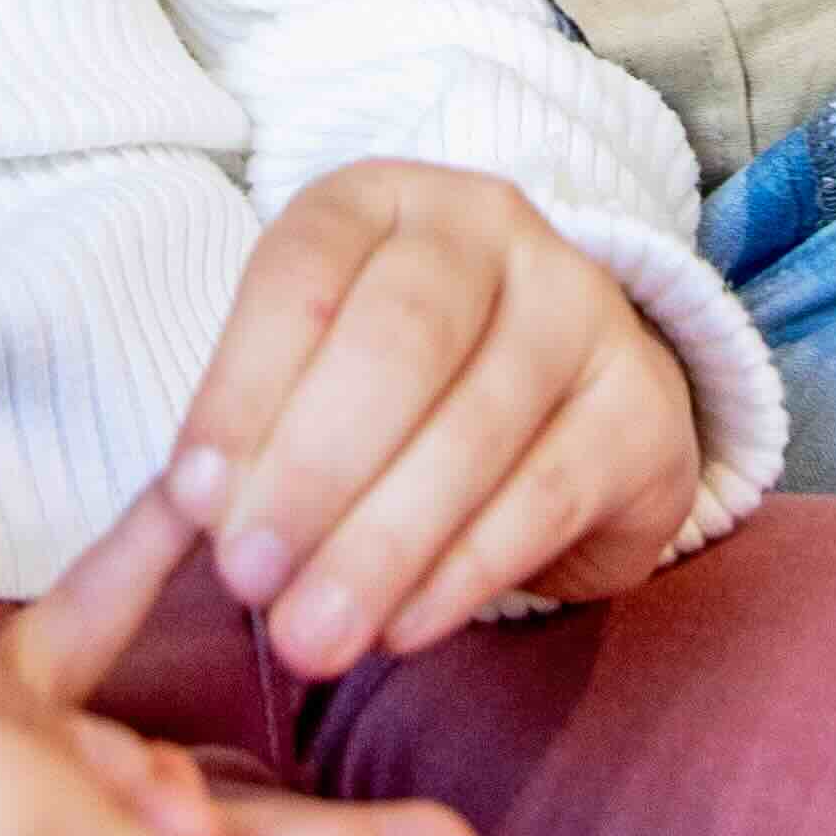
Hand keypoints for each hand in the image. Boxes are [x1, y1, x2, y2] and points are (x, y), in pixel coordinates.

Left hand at [146, 162, 699, 676]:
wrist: (563, 407)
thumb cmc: (397, 391)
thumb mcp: (305, 379)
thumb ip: (250, 442)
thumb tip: (192, 534)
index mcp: (384, 200)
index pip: (304, 272)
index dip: (241, 389)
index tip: (193, 502)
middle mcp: (494, 227)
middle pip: (400, 342)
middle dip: (313, 472)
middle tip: (248, 580)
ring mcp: (584, 308)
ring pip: (474, 429)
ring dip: (380, 546)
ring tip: (311, 635)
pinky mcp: (643, 406)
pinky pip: (545, 496)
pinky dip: (463, 573)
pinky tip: (401, 628)